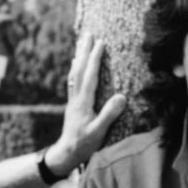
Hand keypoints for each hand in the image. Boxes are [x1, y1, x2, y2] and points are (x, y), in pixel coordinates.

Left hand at [44, 32, 126, 176]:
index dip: (95, 59)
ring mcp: (73, 100)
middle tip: (89, 34)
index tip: (101, 43)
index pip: (90, 76)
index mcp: (83, 102)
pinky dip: (76, 69)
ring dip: (79, 57)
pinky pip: (74, 80)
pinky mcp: (73, 104)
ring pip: (75, 73)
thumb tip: (121, 96)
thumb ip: (109, 114)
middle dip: (85, 51)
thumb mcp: (99, 131)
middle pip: (80, 70)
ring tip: (82, 43)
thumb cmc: (84, 144)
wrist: (66, 153)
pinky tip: (77, 65)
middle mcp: (77, 98)